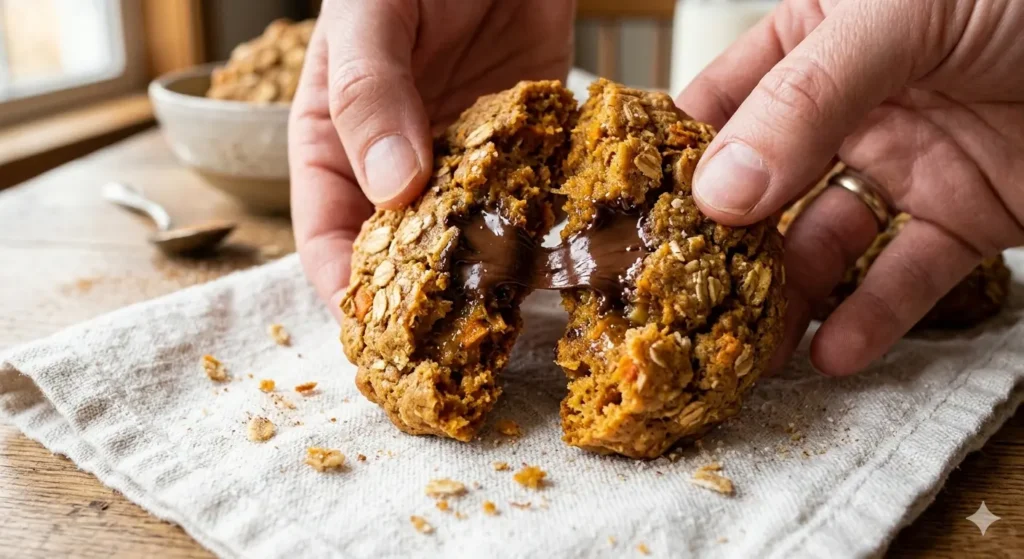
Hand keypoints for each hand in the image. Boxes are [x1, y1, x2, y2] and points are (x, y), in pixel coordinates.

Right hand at [289, 0, 572, 319]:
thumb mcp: (370, 14)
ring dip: (492, 280)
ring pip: (471, 238)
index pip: (329, 235)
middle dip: (424, 305)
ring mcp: (465, 157)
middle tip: (459, 352)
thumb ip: (370, 94)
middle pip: (403, 254)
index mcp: (337, 141)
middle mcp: (398, 162)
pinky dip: (545, 234)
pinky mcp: (524, 144)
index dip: (347, 290)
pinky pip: (530, 200)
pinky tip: (569, 266)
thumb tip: (392, 189)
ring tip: (519, 324)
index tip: (378, 336)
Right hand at [676, 0, 1023, 374]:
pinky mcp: (967, 214)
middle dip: (724, 245)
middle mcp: (850, 105)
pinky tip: (838, 351)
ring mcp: (907, 160)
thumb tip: (717, 191)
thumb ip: (805, 98)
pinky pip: (907, 274)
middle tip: (681, 303)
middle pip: (764, 186)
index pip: (720, 103)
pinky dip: (874, 317)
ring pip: (827, 241)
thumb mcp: (900, 16)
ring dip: (790, 294)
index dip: (675, 160)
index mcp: (815, 38)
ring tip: (752, 345)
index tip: (632, 220)